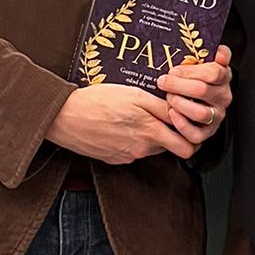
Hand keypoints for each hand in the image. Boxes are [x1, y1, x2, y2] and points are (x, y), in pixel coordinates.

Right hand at [47, 85, 196, 164]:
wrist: (64, 118)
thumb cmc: (96, 101)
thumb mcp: (134, 94)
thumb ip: (161, 106)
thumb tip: (180, 113)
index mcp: (151, 131)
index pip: (188, 145)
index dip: (190, 131)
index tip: (185, 118)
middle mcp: (142, 148)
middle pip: (173, 148)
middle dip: (176, 135)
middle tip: (170, 119)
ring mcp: (129, 156)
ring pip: (153, 148)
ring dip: (153, 135)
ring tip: (140, 116)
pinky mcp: (116, 159)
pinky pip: (135, 151)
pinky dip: (135, 140)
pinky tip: (123, 125)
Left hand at [157, 45, 232, 146]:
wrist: (192, 96)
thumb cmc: (194, 78)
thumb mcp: (203, 61)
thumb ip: (213, 52)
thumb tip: (220, 52)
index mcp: (223, 78)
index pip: (214, 72)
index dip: (191, 71)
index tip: (175, 69)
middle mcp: (222, 98)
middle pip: (203, 90)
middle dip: (178, 85)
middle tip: (164, 81)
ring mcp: (216, 116)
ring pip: (200, 113)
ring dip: (180, 104)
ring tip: (169, 97)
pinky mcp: (207, 133)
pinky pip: (196, 134)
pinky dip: (182, 125)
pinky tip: (172, 114)